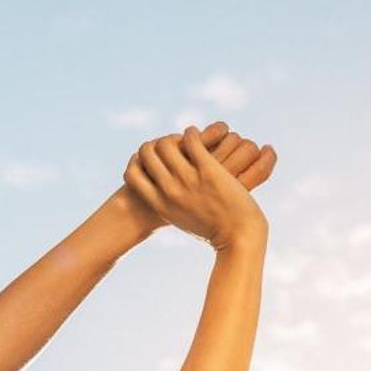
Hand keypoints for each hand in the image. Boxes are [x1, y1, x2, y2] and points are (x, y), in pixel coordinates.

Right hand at [124, 124, 274, 250]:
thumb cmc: (213, 231)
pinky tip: (197, 136)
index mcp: (160, 205)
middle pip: (147, 152)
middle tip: (170, 145)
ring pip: (166, 143)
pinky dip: (192, 133)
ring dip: (175, 136)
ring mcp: (188, 180)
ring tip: (185, 139)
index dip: (138, 161)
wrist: (239, 237)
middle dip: (156, 144)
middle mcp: (170, 191)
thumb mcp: (183, 220)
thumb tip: (162, 193)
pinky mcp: (209, 170)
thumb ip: (169, 206)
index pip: (131, 174)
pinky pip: (191, 140)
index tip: (151, 160)